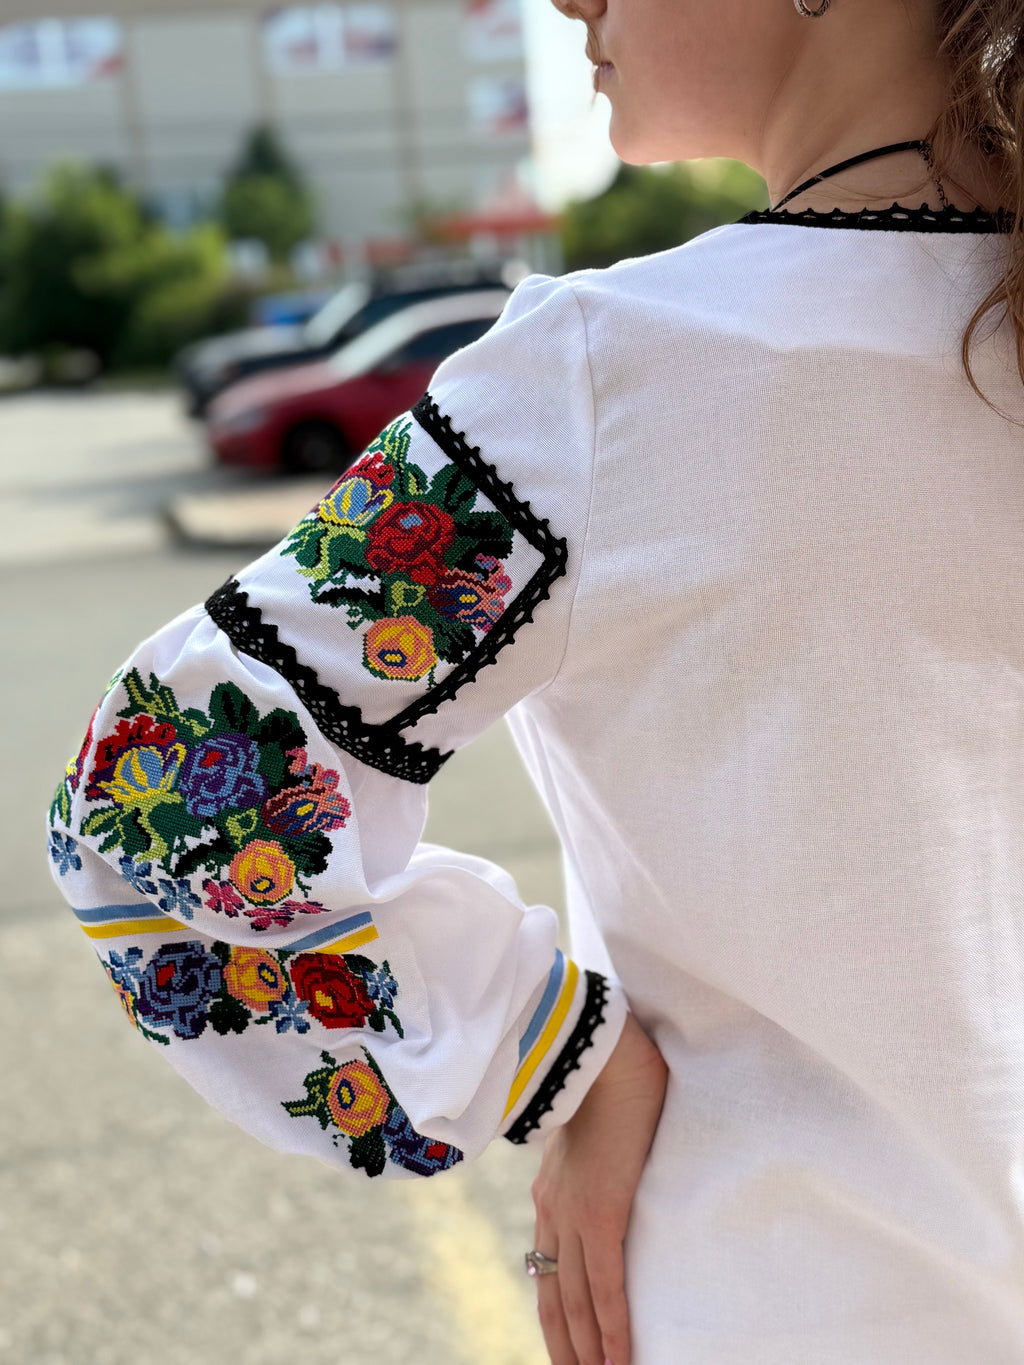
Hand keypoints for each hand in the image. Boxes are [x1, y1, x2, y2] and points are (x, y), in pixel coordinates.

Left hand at [529, 1010, 667, 1364]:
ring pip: (575, 1301)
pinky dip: (611, 1327)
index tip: (566, 1348)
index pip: (547, 1269)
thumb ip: (591, 1159)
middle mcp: (554, 1210)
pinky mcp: (600, 1212)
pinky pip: (604, 1285)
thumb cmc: (607, 1081)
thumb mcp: (591, 1132)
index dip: (556, 1315)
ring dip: (589, 1349)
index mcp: (550, 1193)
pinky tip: (619, 1358)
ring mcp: (574, 1214)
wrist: (603, 1055)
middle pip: (553, 1297)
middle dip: (567, 1346)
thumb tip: (606, 1166)